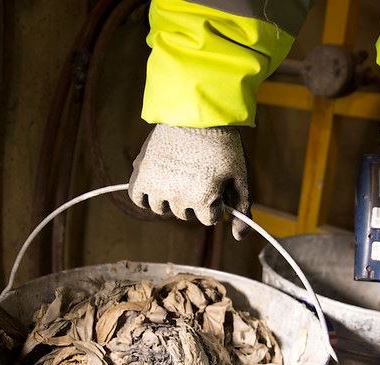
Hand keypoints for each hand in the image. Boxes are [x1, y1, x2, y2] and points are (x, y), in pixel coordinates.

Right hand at [128, 124, 250, 239]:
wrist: (197, 112)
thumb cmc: (223, 145)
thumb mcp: (240, 176)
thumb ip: (242, 209)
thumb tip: (237, 238)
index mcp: (203, 200)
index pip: (210, 218)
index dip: (217, 202)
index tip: (219, 185)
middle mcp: (178, 197)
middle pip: (187, 214)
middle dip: (196, 200)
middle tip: (200, 176)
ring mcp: (157, 185)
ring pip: (162, 209)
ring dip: (172, 199)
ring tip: (180, 177)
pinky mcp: (142, 172)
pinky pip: (137, 197)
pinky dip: (145, 197)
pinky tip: (157, 187)